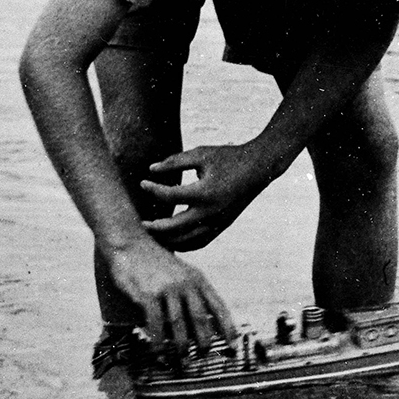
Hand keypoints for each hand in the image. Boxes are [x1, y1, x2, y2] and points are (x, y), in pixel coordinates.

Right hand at [103, 238, 237, 346]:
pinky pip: (156, 323)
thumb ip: (193, 294)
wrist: (130, 244)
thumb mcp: (181, 274)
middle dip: (204, 342)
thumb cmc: (156, 264)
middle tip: (203, 358)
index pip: (218, 307)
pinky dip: (158, 341)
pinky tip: (158, 353)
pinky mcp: (148, 294)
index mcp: (198, 280)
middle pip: (201, 319)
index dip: (228, 328)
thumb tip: (202, 325)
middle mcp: (186, 284)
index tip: (233, 346)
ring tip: (182, 361)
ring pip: (178, 324)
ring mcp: (167, 289)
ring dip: (181, 346)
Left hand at [140, 143, 276, 250]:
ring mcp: (218, 222)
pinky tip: (172, 239)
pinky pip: (200, 242)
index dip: (152, 189)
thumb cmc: (228, 157)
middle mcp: (211, 212)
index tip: (142, 183)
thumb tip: (151, 170)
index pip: (170, 196)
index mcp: (204, 192)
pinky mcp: (222, 226)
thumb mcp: (201, 154)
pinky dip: (184, 244)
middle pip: (174, 227)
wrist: (259, 168)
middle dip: (154, 226)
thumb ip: (174, 161)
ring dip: (167, 239)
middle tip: (139, 222)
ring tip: (153, 234)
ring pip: (186, 240)